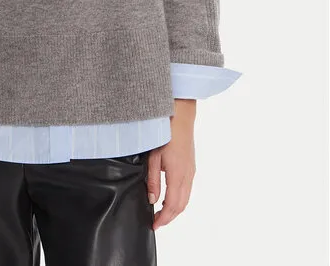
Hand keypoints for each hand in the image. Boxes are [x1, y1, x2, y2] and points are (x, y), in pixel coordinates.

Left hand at [147, 99, 196, 229]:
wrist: (181, 117)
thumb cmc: (165, 133)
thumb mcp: (154, 157)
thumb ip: (154, 180)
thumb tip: (153, 200)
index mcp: (177, 175)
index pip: (172, 205)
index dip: (164, 219)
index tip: (154, 225)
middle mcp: (187, 176)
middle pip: (181, 206)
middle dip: (169, 217)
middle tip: (156, 222)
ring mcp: (191, 171)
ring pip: (186, 199)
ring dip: (175, 209)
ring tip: (161, 213)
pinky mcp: (191, 167)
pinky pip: (187, 190)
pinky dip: (179, 199)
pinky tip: (170, 197)